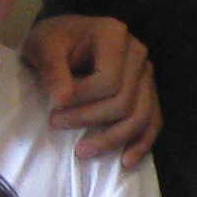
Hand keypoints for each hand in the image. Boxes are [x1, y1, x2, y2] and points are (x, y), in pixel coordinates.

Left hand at [22, 15, 158, 166]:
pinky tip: (126, 161)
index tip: (53, 107)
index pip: (109, 80)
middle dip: (90, 119)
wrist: (64, 39)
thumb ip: (51, 69)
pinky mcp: (147, 92)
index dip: (82, 99)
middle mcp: (137, 53)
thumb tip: (62, 100)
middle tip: (56, 123)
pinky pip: (153, 122)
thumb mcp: (43, 46)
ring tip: (82, 151)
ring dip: (112, 139)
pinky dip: (141, 144)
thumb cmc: (53, 41)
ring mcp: (146, 74)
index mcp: (114, 35)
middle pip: (125, 101)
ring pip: (140, 116)